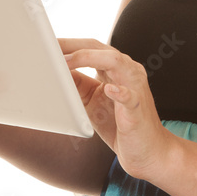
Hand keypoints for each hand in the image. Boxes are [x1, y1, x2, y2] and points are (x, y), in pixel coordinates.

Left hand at [59, 38, 173, 180]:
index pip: (92, 48)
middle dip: (74, 46)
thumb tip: (57, 71)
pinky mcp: (137, 109)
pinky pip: (130, 97)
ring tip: (67, 61)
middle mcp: (128, 72)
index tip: (48, 44)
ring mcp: (135, 88)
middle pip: (101, 49)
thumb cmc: (121, 126)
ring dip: (89, 58)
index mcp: (117, 69)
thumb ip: (78, 85)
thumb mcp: (92, 102)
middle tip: (51, 47)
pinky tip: (109, 89)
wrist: (148, 152)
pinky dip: (120, 92)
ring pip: (116, 62)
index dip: (69, 44)